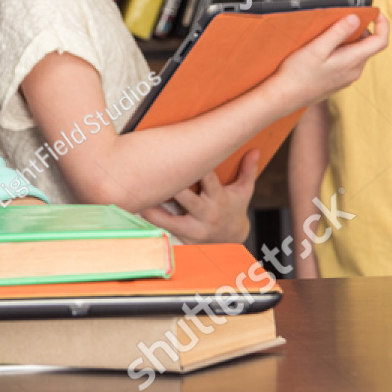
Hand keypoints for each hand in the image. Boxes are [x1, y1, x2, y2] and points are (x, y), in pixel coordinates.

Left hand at [142, 149, 258, 243]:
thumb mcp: (244, 191)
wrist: (232, 241)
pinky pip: (164, 231)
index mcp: (219, 198)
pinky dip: (151, 222)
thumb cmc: (235, 209)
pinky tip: (136, 211)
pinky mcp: (184, 239)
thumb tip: (255, 150)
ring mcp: (194, 228)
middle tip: (154, 171)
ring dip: (153, 209)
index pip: (209, 180)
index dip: (199, 167)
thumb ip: (248, 170)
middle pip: (187, 199)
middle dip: (174, 187)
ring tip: (137, 196)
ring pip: (170, 220)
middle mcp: (206, 213)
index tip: (186, 153)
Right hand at [271, 12, 389, 112]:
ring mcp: (347, 78)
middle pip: (369, 46)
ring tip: (330, 34)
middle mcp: (354, 71)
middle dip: (361, 30)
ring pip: (358, 54)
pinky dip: (344, 51)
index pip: (381, 41)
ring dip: (350, 41)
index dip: (383, 24)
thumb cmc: (298, 74)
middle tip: (343, 20)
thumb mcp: (317, 48)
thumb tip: (356, 19)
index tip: (375, 13)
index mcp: (353, 61)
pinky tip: (325, 50)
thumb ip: (338, 32)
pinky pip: (349, 62)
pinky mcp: (339, 82)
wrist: (285, 97)